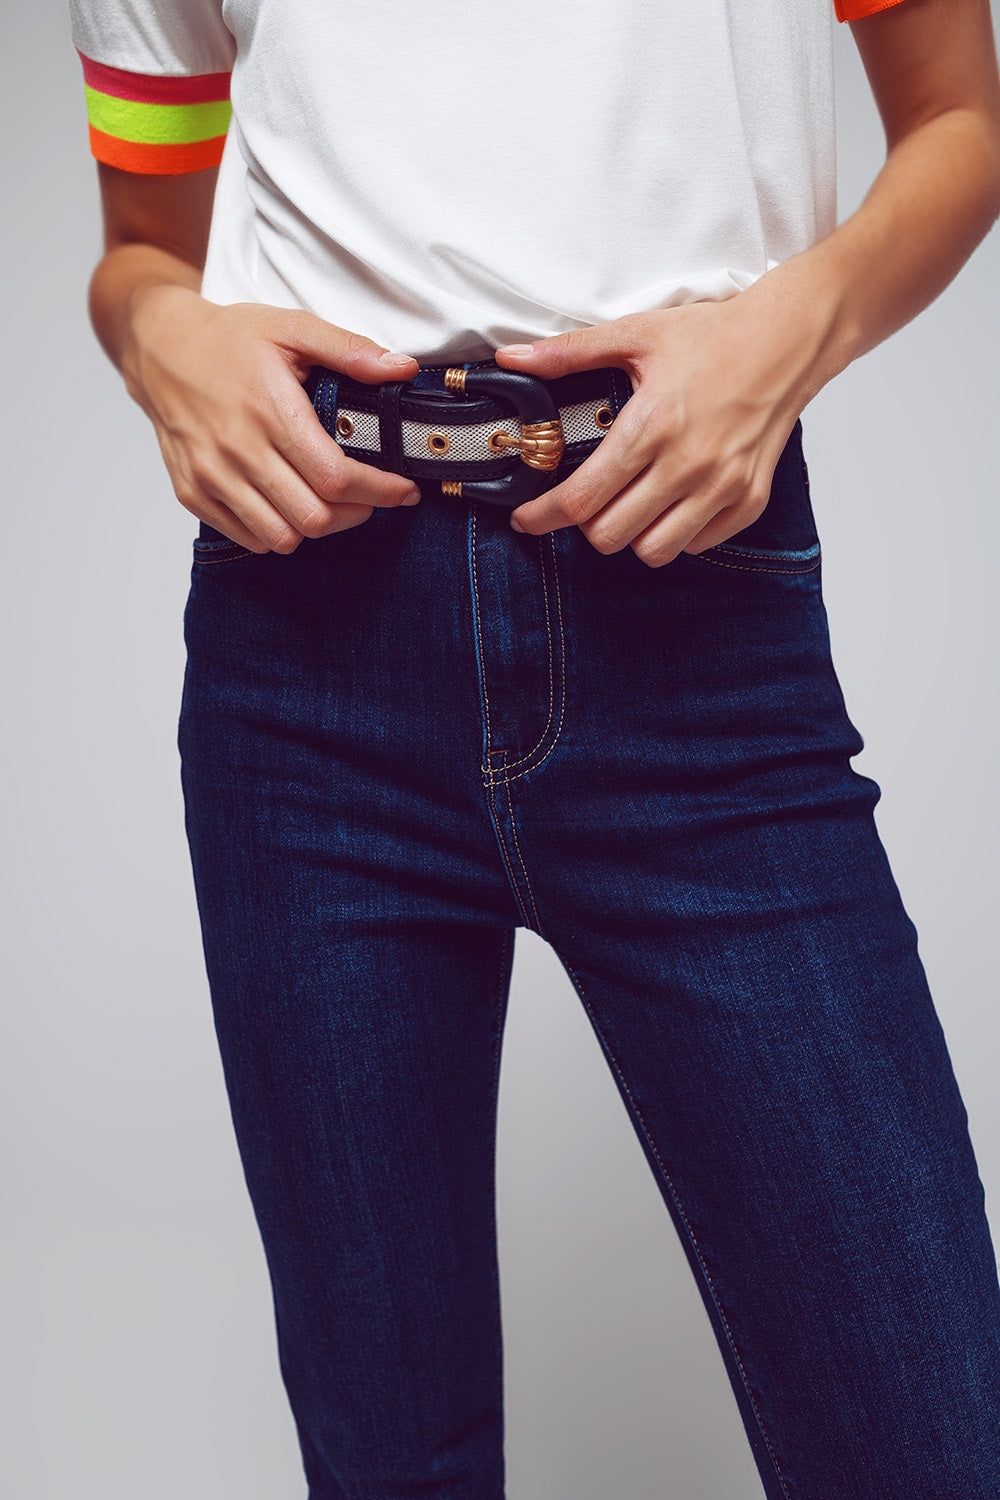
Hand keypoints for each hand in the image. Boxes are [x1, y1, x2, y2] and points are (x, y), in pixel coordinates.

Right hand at [122, 285, 420, 552]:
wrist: (159, 346)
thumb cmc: (229, 338)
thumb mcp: (292, 327)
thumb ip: (349, 349)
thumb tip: (402, 368)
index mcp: (268, 409)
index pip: (335, 476)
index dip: (378, 491)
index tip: (404, 491)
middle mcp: (236, 449)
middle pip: (314, 516)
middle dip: (356, 513)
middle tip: (370, 497)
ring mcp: (210, 476)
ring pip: (282, 537)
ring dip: (318, 527)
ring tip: (333, 504)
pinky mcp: (192, 493)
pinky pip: (249, 538)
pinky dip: (278, 532)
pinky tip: (291, 505)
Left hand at [495, 280, 830, 567]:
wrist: (789, 340)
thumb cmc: (715, 336)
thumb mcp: (636, 334)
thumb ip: (569, 353)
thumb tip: (511, 360)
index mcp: (652, 426)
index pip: (582, 498)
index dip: (543, 516)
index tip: (527, 519)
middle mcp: (688, 464)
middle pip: (610, 535)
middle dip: (586, 524)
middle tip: (586, 501)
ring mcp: (722, 487)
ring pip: (653, 550)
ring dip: (631, 534)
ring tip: (629, 503)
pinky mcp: (748, 500)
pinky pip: (696, 545)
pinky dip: (675, 533)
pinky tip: (670, 502)